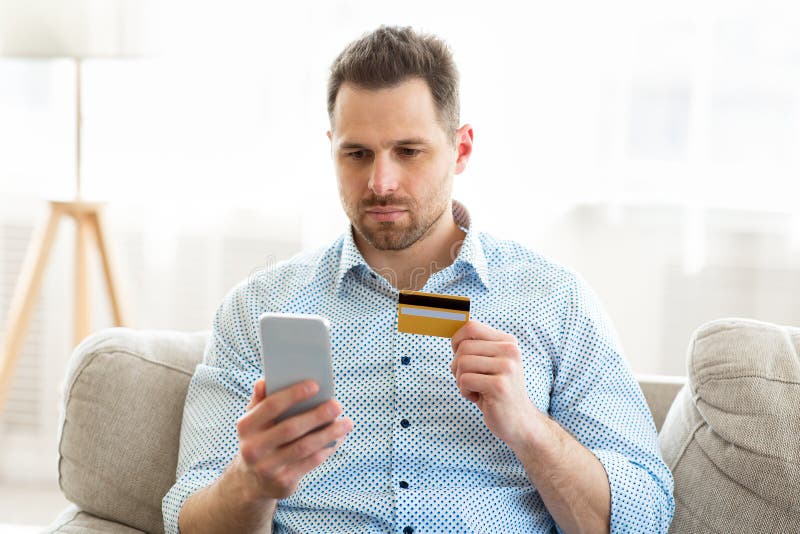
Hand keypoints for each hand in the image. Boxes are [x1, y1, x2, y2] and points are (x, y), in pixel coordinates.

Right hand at [234, 378, 353, 499]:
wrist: (251, 481)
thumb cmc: (260, 439)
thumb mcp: (255, 420)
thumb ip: (261, 400)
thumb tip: (264, 382)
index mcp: (246, 426)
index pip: (271, 406)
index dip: (293, 394)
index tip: (316, 385)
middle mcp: (253, 448)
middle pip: (290, 428)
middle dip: (317, 415)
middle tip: (337, 405)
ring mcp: (267, 467)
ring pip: (304, 447)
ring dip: (328, 434)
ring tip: (347, 423)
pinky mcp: (282, 482)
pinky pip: (310, 463)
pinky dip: (326, 449)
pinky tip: (339, 438)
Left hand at [450, 320, 540, 449]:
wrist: (520, 422)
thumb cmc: (498, 391)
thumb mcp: (491, 364)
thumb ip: (476, 348)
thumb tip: (452, 333)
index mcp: (508, 342)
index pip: (472, 327)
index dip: (456, 341)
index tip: (459, 357)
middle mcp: (510, 351)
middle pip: (463, 347)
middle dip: (456, 366)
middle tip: (468, 380)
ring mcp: (507, 368)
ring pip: (462, 363)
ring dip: (460, 380)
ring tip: (475, 389)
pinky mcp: (499, 386)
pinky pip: (464, 380)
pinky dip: (465, 391)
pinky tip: (478, 398)